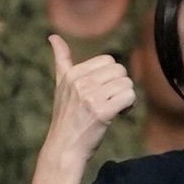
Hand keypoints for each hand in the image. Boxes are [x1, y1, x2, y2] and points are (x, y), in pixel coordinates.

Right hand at [30, 35, 135, 183]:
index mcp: (72, 73)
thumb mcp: (61, 86)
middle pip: (121, 70)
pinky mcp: (101, 112)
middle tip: (109, 101)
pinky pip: (129, 97)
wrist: (64, 147)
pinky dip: (129, 106)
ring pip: (127, 84)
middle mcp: (79, 82)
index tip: (101, 91)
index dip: (111, 77)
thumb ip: (61, 60)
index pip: (109, 60)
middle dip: (120, 86)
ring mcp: (90, 97)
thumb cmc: (67, 116)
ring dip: (125, 98)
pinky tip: (118, 115)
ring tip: (112, 109)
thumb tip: (53, 36)